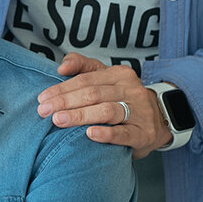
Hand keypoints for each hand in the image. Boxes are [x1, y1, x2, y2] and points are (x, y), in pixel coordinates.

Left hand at [36, 53, 172, 157]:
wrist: (159, 120)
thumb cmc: (123, 99)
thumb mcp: (106, 79)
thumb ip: (83, 67)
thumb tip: (61, 67)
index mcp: (119, 75)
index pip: (85, 80)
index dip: (61, 89)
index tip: (42, 99)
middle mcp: (131, 90)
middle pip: (93, 94)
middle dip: (65, 102)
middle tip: (44, 112)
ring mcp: (140, 111)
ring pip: (107, 111)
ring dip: (80, 115)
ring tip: (59, 120)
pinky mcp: (144, 133)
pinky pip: (124, 133)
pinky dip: (107, 134)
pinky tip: (90, 134)